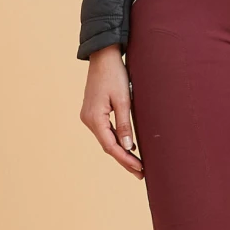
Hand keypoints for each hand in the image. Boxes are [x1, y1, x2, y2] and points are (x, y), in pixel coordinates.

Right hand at [79, 44, 144, 178]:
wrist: (103, 56)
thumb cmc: (115, 75)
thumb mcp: (123, 100)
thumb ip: (125, 125)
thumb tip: (127, 147)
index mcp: (94, 118)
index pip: (111, 146)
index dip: (126, 159)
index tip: (140, 169)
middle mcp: (88, 120)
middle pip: (108, 146)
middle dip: (124, 160)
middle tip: (141, 173)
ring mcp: (89, 116)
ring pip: (106, 140)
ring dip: (121, 151)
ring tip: (137, 164)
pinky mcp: (93, 112)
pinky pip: (105, 131)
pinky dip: (116, 141)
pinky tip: (127, 147)